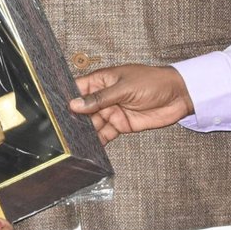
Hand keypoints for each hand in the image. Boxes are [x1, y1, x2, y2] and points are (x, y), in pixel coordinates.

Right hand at [70, 64, 193, 142]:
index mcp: (102, 81)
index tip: (52, 109)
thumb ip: (100, 98)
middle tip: (60, 131)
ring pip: (92, 124)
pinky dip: (97, 141)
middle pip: (82, 110)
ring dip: (84, 133)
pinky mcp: (121, 125)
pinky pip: (105, 134)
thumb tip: (75, 105)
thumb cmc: (153, 82)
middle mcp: (104, 97)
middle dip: (72, 119)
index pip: (78, 89)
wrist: (178, 96)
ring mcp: (112, 111)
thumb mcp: (125, 87)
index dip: (66, 98)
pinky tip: (88, 148)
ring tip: (72, 142)